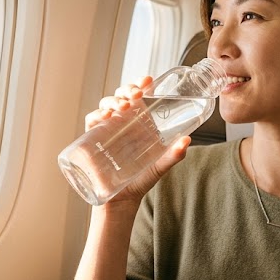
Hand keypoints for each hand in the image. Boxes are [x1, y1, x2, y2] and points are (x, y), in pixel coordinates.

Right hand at [83, 76, 191, 207]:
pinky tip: (105, 116)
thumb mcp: (160, 166)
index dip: (141, 84)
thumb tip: (187, 140)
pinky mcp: (93, 139)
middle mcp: (123, 122)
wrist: (122, 200)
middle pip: (122, 96)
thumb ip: (174, 155)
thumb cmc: (141, 179)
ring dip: (113, 100)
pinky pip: (92, 120)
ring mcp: (107, 129)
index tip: (148, 79)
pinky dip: (97, 115)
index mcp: (139, 122)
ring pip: (106, 104)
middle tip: (136, 94)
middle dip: (127, 89)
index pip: (139, 96)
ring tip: (123, 107)